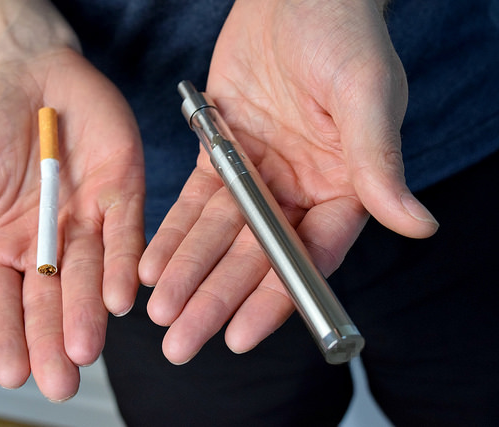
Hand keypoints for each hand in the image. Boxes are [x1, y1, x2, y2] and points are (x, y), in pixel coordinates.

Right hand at [0, 48, 144, 400]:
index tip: (12, 375)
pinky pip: (125, 233)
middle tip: (61, 380)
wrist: (25, 73)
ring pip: (90, 275)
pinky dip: (123, 263)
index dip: (6, 338)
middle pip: (51, 301)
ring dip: (89, 312)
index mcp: (0, 248)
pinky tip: (121, 296)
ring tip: (85, 347)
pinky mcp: (120, 195)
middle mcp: (47, 244)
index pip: (1, 304)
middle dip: (54, 340)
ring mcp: (86, 222)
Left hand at [140, 0, 437, 363]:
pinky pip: (193, 203)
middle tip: (183, 342)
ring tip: (160, 312)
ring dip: (187, 276)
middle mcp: (297, 192)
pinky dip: (172, 234)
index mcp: (343, 189)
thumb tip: (417, 224)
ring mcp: (257, 177)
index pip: (306, 258)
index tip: (241, 336)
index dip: (272, 299)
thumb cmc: (343, 34)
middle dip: (216, 300)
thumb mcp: (367, 94)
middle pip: (252, 259)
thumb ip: (379, 162)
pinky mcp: (220, 156)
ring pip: (217, 238)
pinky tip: (151, 266)